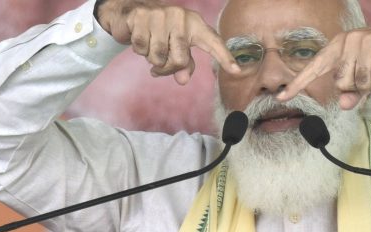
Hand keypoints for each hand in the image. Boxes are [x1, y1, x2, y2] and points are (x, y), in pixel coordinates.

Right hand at [96, 0, 239, 84]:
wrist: (133, 11)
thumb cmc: (162, 32)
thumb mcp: (177, 47)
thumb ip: (184, 64)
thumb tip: (183, 80)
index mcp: (195, 24)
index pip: (213, 42)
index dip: (225, 57)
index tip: (237, 71)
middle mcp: (181, 16)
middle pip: (179, 60)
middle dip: (166, 69)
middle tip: (159, 66)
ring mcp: (161, 14)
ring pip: (157, 57)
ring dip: (150, 59)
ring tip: (150, 47)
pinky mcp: (141, 16)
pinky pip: (141, 48)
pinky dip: (138, 50)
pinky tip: (139, 38)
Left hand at [277, 19, 370, 108]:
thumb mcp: (366, 78)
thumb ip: (353, 92)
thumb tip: (343, 105)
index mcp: (338, 46)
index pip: (315, 68)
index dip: (298, 84)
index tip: (281, 98)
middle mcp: (349, 40)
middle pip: (342, 82)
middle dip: (359, 85)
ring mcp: (366, 41)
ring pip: (361, 81)